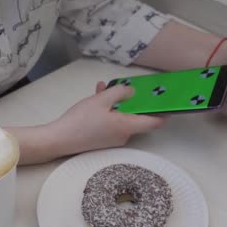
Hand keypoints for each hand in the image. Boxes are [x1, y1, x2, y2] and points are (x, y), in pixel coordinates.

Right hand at [49, 83, 165, 155]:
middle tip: (128, 87)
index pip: (154, 123)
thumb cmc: (81, 120)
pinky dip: (107, 110)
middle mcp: (124, 135)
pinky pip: (111, 122)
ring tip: (103, 88)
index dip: (163, 113)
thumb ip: (120, 93)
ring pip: (121, 117)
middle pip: (136, 117)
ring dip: (115, 102)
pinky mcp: (102, 139)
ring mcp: (113, 139)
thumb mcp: (101, 100)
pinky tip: (96, 97)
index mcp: (127, 126)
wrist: (59, 139)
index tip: (167, 103)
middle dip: (132, 101)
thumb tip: (132, 93)